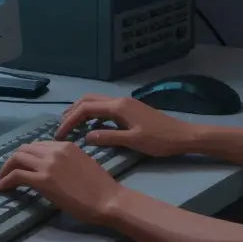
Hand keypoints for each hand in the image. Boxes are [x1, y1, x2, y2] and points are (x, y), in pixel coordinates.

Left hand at [0, 141, 124, 224]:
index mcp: (65, 145)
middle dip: (13, 160)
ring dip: (6, 169)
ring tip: (1, 180)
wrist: (107, 199)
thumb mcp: (82, 163)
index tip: (21, 165)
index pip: (37, 145)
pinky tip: (1, 188)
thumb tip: (50, 168)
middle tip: (7, 172)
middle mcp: (54, 150)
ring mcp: (47, 164)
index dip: (26, 155)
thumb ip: (65, 161)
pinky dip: (5, 180)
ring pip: (17, 159)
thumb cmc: (100, 187)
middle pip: (24, 149)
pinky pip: (16, 175)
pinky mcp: (42, 180)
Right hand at [55, 94, 194, 157]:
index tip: (60, 135)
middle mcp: (119, 100)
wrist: (182, 136)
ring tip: (70, 126)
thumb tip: (84, 137)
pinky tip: (90, 127)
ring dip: (80, 111)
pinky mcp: (129, 109)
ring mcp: (124, 103)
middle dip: (71, 112)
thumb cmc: (159, 140)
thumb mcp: (132, 141)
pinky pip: (104, 107)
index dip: (69, 121)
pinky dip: (91, 113)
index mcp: (118, 107)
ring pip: (95, 101)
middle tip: (61, 128)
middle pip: (87, 100)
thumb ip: (108, 138)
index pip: (85, 109)